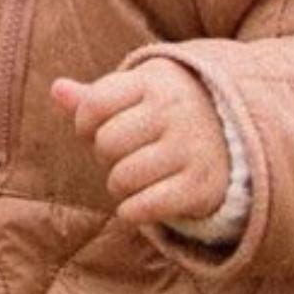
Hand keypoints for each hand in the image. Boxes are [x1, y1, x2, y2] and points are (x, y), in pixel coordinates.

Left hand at [51, 60, 231, 226]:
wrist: (237, 140)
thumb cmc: (168, 115)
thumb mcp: (137, 95)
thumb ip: (94, 97)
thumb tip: (57, 90)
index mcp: (157, 82)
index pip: (94, 105)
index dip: (85, 123)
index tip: (100, 127)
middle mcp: (176, 111)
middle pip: (106, 143)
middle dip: (106, 156)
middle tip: (127, 154)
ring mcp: (191, 148)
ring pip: (121, 178)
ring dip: (120, 186)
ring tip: (138, 176)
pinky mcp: (200, 186)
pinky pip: (141, 208)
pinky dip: (132, 212)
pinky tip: (143, 201)